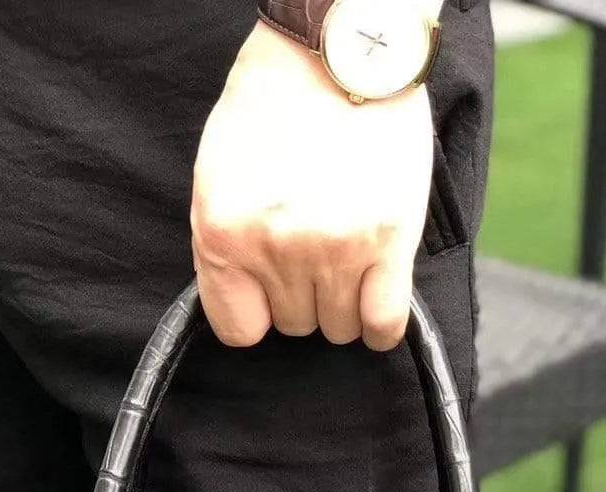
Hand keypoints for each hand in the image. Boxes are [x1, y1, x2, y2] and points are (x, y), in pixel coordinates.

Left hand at [191, 21, 432, 350]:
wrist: (338, 47)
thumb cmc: (275, 101)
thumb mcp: (219, 173)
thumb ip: (227, 244)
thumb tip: (246, 302)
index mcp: (223, 233)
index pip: (238, 329)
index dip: (258, 312)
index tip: (270, 292)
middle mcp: (276, 248)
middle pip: (294, 325)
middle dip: (304, 295)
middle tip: (314, 245)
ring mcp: (334, 248)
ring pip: (338, 327)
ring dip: (344, 301)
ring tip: (347, 251)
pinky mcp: (387, 241)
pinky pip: (383, 324)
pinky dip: (381, 325)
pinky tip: (377, 298)